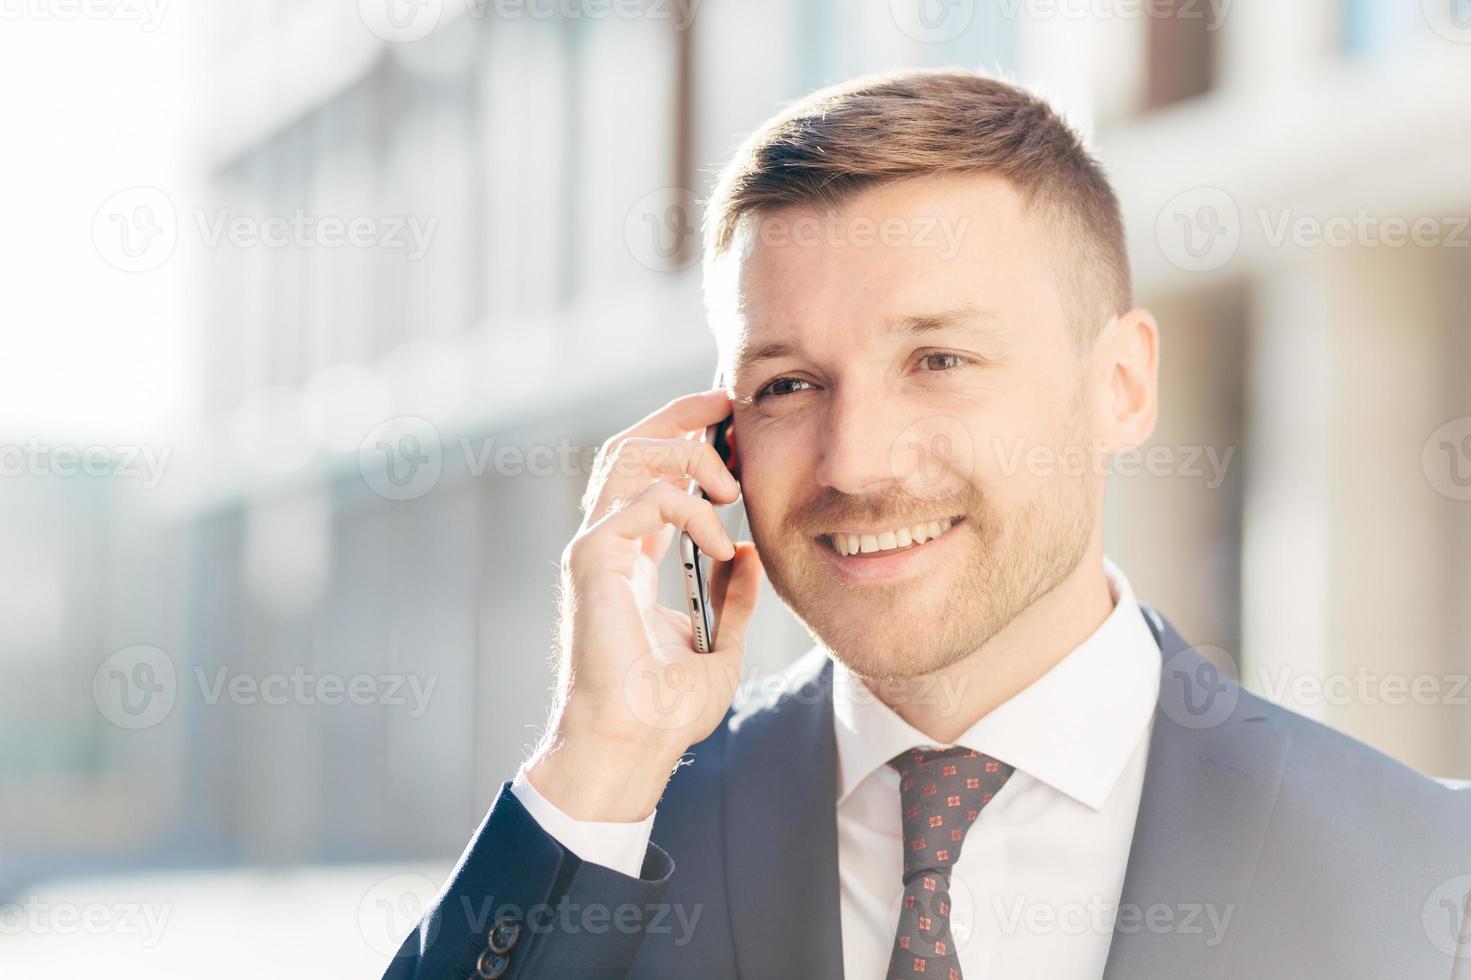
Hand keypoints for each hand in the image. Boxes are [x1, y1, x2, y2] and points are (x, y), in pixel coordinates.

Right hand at [524, 388, 762, 821]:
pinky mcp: (592, 560)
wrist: (634, 745)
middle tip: (727, 407)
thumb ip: (731, 596)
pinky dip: (690, 510)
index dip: (686, 440)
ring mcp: (595, 548)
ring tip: (731, 484)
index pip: (649, 476)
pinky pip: (643, 501)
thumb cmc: (665, 710)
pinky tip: (721, 544)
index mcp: (631, 558)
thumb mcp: (718, 643)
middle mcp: (607, 544)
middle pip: (630, 448)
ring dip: (688, 454)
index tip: (729, 424)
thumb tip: (750, 554)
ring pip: (629, 457)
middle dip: (680, 417)